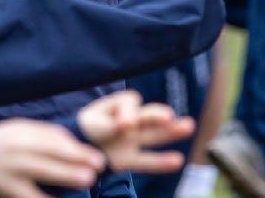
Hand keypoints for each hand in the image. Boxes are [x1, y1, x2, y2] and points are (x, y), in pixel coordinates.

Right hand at [0, 119, 104, 197]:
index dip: (76, 148)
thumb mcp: (20, 131)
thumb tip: (75, 144)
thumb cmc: (4, 143)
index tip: (96, 156)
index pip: (53, 139)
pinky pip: (31, 197)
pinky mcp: (7, 189)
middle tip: (98, 166)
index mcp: (21, 133)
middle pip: (49, 153)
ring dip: (66, 176)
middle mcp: (16, 150)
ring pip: (42, 172)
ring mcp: (11, 170)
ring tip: (87, 180)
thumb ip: (44, 135)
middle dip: (75, 160)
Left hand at [77, 91, 194, 173]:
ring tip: (189, 125)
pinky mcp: (129, 159)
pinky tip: (178, 160)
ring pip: (154, 135)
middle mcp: (128, 120)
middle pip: (148, 115)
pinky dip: (161, 161)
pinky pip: (147, 160)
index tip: (124, 125)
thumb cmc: (83, 128)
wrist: (74, 147)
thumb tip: (126, 126)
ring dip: (170, 132)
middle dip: (157, 115)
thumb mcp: (92, 122)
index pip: (129, 102)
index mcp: (117, 105)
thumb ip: (108, 124)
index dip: (128, 112)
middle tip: (169, 116)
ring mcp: (130, 140)